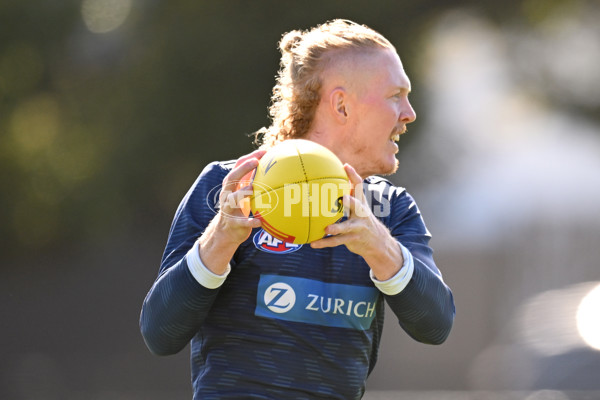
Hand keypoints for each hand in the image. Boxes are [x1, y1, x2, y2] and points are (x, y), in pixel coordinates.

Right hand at [198, 149, 265, 273]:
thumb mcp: (244, 191)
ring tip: (253, 188)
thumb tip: (271, 167)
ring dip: (243, 193)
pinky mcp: (233, 222)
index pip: (238, 167)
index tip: (264, 152)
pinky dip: (250, 222)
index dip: (249, 158)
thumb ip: (252, 179)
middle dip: (243, 169)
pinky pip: (242, 222)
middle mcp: (227, 194)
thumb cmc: (240, 207)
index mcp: (231, 185)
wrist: (227, 231)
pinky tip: (260, 222)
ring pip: (233, 199)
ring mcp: (228, 208)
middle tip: (256, 162)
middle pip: (231, 178)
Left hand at [310, 164, 402, 280]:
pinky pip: (337, 241)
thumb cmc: (362, 220)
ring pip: (346, 227)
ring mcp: (357, 228)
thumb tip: (331, 178)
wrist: (378, 243)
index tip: (345, 166)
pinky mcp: (352, 239)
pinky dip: (324, 242)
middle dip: (351, 201)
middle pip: (357, 206)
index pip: (359, 187)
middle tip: (343, 197)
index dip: (353, 176)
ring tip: (326, 229)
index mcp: (361, 203)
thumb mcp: (359, 207)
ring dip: (336, 228)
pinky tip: (313, 243)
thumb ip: (348, 195)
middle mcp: (361, 214)